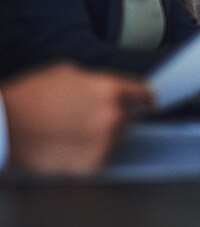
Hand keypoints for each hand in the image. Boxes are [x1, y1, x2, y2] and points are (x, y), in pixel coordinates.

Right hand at [2, 63, 150, 174]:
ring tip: (72, 129)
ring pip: (115, 138)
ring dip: (102, 135)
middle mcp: (113, 116)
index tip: (148, 102)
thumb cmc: (31, 96)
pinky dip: (89, 152)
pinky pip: (100, 156)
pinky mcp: (92, 164)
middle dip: (116, 115)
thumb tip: (113, 88)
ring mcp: (104, 142)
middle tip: (89, 116)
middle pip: (129, 117)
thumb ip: (98, 81)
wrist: (5, 125)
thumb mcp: (69, 73)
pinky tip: (68, 143)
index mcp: (110, 89)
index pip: (144, 93)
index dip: (145, 97)